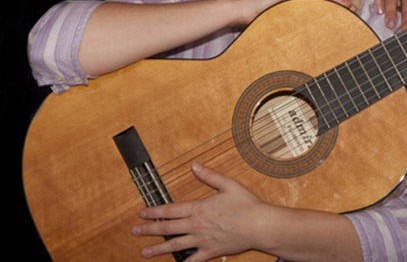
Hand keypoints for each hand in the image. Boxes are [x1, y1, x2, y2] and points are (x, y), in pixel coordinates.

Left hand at [132, 162, 266, 260]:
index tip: (141, 213)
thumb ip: (209, 176)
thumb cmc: (246, 205)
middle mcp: (197, 225)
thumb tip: (195, 166)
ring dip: (158, 249)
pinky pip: (193, 260)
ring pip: (175, 246)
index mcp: (199, 208)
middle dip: (149, 230)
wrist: (259, 225)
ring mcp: (202, 240)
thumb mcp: (228, 185)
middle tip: (135, 231)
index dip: (154, 212)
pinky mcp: (210, 252)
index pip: (170, 210)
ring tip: (144, 252)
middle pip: (168, 228)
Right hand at [239, 0, 357, 25]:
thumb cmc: (253, 21)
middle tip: (353, 9)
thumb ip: (289, 30)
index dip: (333, 5)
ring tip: (346, 4)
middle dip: (339, 1)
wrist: (237, 12)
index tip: (346, 14)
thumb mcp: (276, 25)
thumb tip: (302, 47)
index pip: (317, 0)